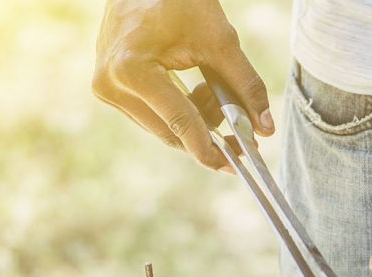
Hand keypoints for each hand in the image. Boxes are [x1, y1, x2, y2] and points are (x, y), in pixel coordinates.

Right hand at [92, 0, 272, 172]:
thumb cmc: (180, 1)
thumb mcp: (220, 41)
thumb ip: (245, 85)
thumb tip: (265, 129)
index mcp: (132, 70)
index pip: (181, 122)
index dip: (211, 148)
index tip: (238, 165)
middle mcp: (110, 84)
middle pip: (170, 132)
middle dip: (210, 134)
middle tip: (244, 132)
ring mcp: (105, 88)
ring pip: (163, 127)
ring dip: (198, 119)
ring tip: (217, 90)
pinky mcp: (109, 87)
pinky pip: (153, 115)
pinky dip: (182, 110)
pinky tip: (199, 88)